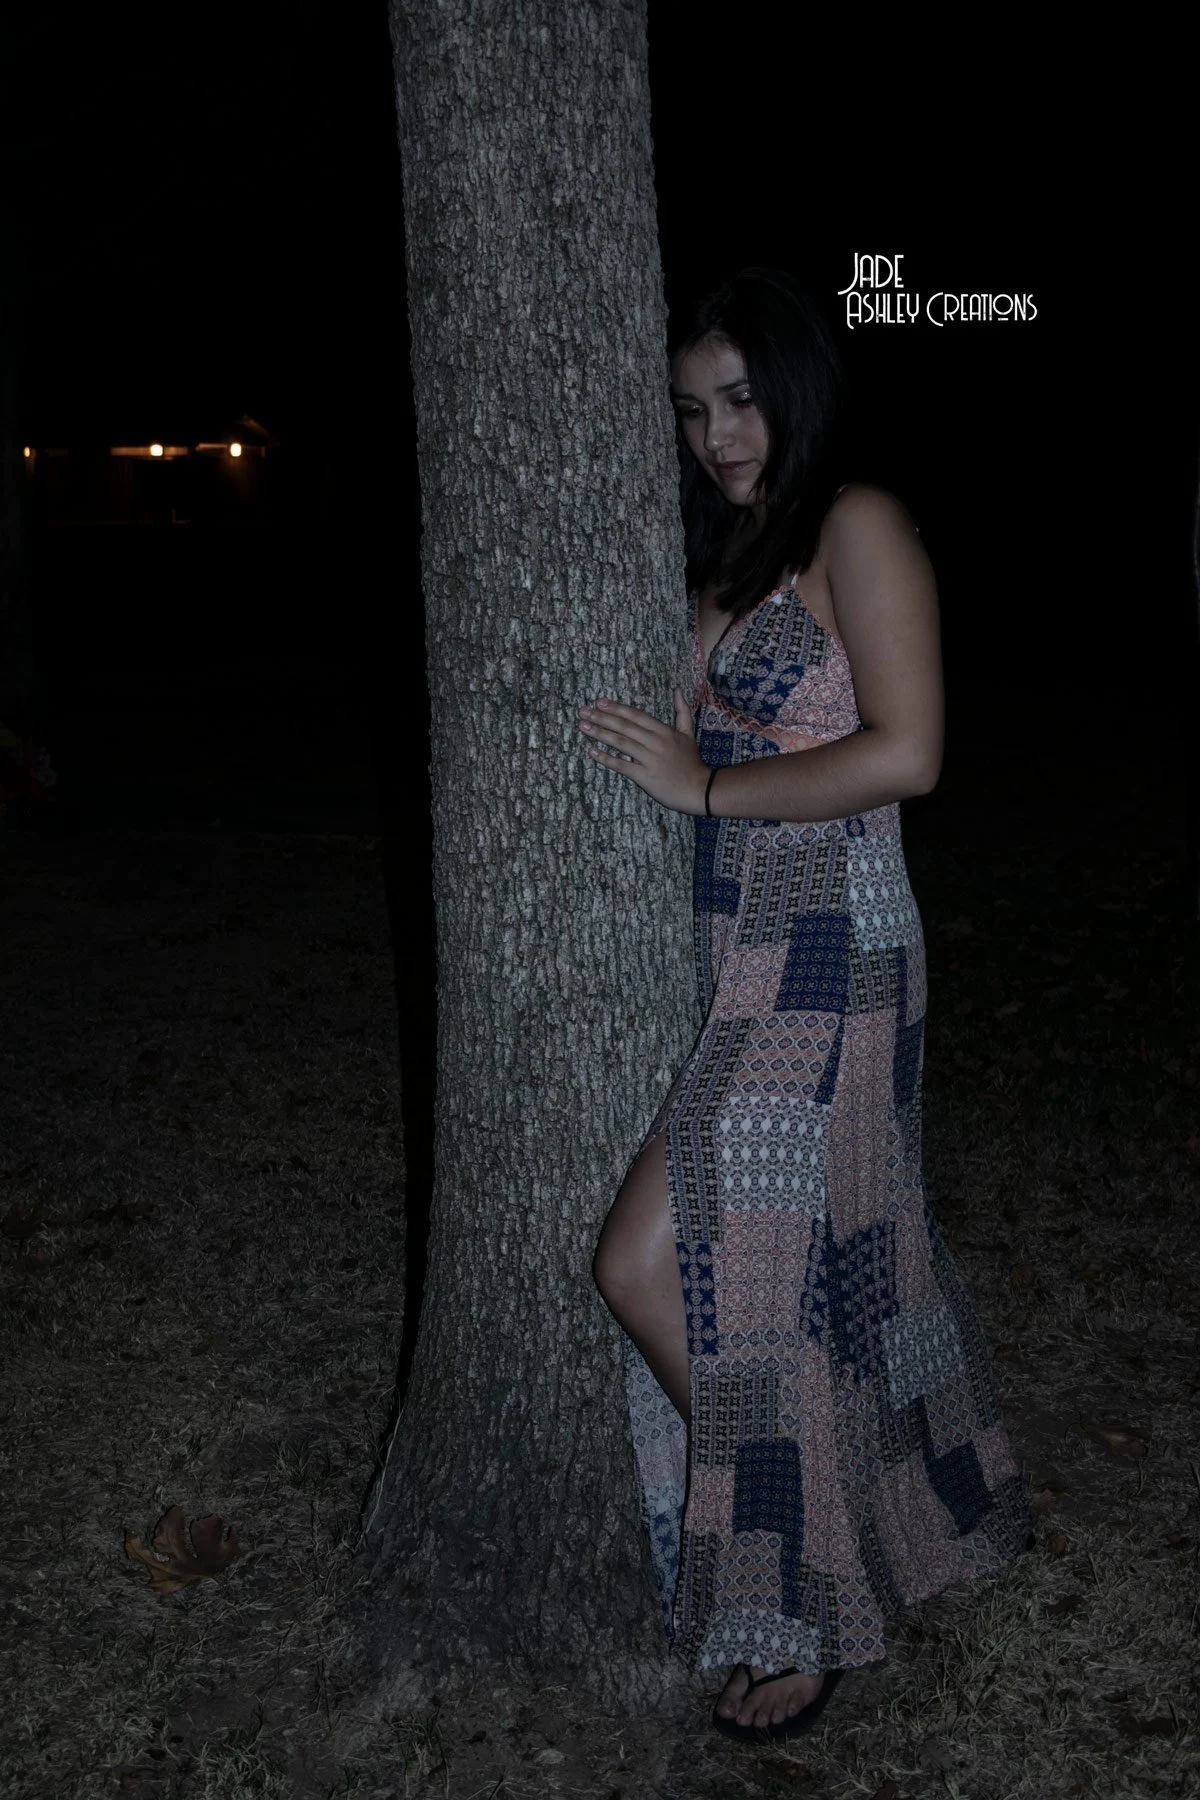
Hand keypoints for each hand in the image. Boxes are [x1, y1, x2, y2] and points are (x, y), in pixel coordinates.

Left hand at [575, 688, 708, 815]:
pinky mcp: (644, 777)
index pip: (636, 715)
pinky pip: (622, 766)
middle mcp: (655, 742)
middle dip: (601, 717)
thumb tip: (678, 689)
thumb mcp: (688, 733)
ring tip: (583, 726)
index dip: (617, 708)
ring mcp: (649, 759)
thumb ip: (682, 710)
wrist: (699, 788)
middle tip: (583, 711)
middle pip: (624, 726)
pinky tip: (592, 752)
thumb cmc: (691, 761)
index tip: (599, 702)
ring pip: (621, 743)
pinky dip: (606, 759)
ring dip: (600, 733)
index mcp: (663, 730)